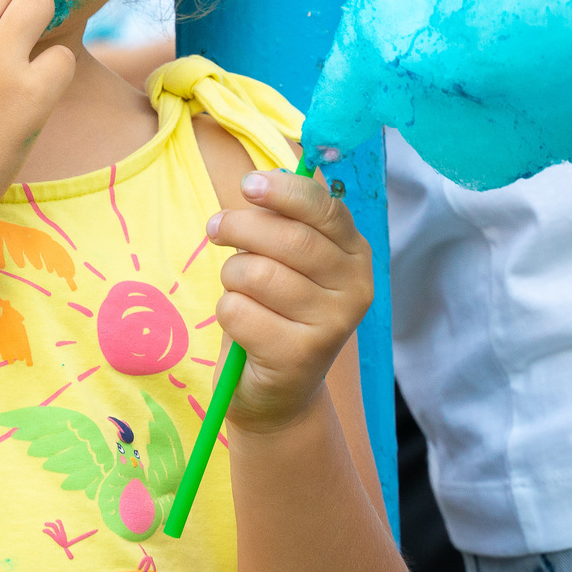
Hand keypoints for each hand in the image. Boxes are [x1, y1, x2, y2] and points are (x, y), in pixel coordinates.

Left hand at [209, 168, 374, 435]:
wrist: (278, 391)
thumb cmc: (275, 308)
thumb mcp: (283, 258)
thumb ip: (280, 220)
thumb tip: (261, 180)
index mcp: (355, 254)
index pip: (325, 208)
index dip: (284, 192)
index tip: (248, 185)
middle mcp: (355, 288)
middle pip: (288, 238)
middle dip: (240, 227)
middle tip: (216, 229)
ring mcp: (333, 324)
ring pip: (258, 273)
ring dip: (231, 275)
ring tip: (237, 288)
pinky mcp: (300, 355)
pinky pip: (240, 310)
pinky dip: (227, 311)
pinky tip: (242, 324)